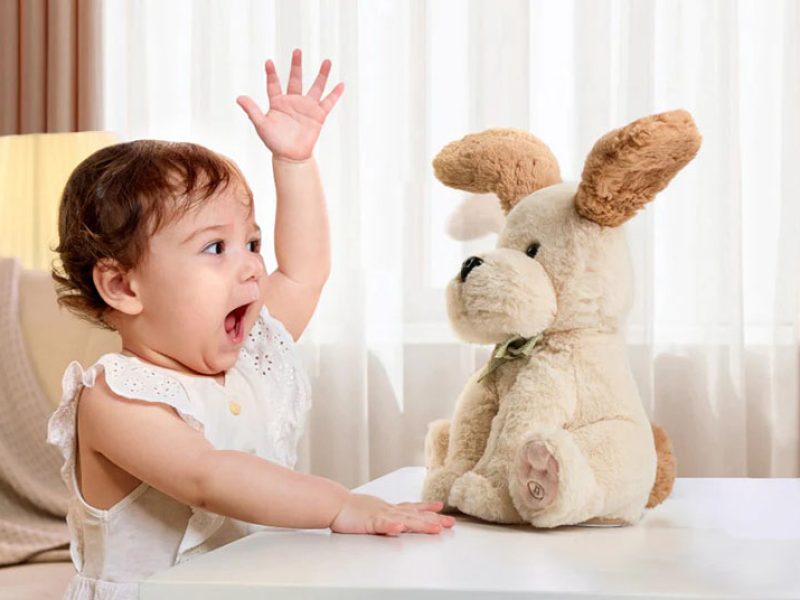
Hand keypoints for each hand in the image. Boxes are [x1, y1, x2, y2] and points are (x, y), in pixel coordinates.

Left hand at [237, 49, 343, 160]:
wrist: (291, 156)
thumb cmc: (274, 142)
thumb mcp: (261, 125)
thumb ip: (252, 110)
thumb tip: (239, 98)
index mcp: (278, 103)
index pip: (274, 84)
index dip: (271, 74)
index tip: (269, 62)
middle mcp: (293, 102)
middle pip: (295, 79)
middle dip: (296, 65)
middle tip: (297, 51)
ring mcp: (306, 107)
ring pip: (316, 87)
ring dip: (322, 75)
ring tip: (327, 61)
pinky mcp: (318, 116)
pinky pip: (328, 102)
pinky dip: (335, 94)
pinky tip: (341, 84)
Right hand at [330, 493, 455, 535]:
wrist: (333, 503)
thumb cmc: (350, 509)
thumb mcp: (372, 512)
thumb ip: (384, 517)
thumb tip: (394, 522)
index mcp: (389, 509)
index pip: (412, 508)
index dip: (427, 508)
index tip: (440, 507)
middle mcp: (388, 510)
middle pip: (415, 516)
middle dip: (434, 519)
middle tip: (450, 522)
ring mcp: (380, 515)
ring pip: (404, 520)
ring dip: (421, 524)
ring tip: (435, 528)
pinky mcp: (370, 521)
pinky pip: (383, 525)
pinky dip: (392, 526)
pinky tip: (401, 528)